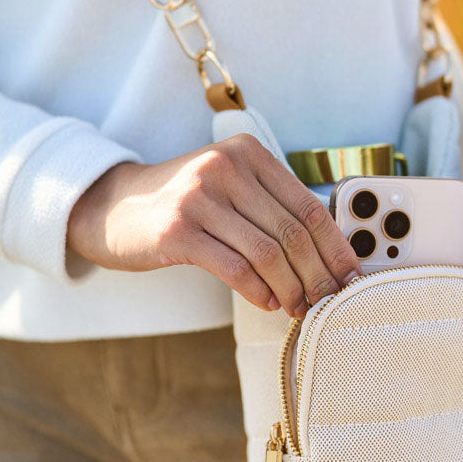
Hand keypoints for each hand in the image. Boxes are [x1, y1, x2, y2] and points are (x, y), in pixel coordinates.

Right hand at [67, 134, 360, 317]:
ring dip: (290, 288)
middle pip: (292, 231)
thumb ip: (270, 207)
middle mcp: (225, 167)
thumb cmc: (181, 205)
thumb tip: (326, 255)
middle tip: (328, 301)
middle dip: (317, 274)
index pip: (308, 205)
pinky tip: (267, 302)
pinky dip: (258, 291)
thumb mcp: (228, 188)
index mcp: (247, 153)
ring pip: (267, 253)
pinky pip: (235, 267)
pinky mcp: (177, 230)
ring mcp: (199, 197)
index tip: (351, 276)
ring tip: (297, 307)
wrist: (112, 207)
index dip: (336, 247)